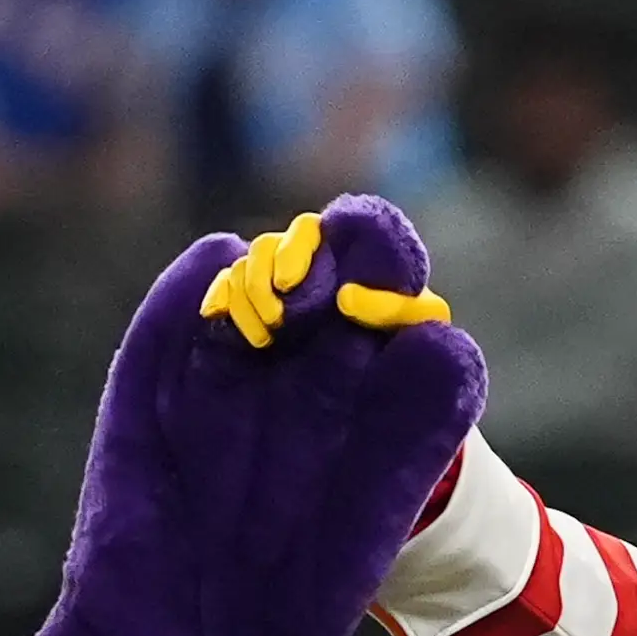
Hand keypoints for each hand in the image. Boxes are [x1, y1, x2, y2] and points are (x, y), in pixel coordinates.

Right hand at [199, 210, 450, 349]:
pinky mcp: (252, 316)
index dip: (296, 247)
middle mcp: (307, 270)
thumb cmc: (406, 353)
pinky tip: (216, 315)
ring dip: (244, 295)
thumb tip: (346, 296)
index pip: (311, 231)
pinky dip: (219, 296)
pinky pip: (224, 287)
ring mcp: (276, 294)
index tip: (289, 284)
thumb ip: (398, 307)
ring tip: (264, 339)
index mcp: (344, 259)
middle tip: (278, 318)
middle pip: (269, 245)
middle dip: (264, 275)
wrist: (371, 404)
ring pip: (244, 267)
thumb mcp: (420, 326)